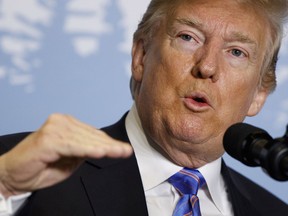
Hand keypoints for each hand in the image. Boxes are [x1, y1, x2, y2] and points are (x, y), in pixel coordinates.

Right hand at [0, 114, 132, 197]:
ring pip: (86, 140)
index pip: (93, 133)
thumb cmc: (41, 167)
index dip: (109, 142)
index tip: (124, 149)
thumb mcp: (69, 160)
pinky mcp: (47, 139)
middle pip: (92, 135)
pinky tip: (101, 152)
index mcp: (66, 124)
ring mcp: (54, 128)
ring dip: (105, 147)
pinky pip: (73, 146)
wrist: (12, 175)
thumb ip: (84, 151)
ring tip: (120, 152)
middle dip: (111, 145)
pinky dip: (88, 149)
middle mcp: (61, 122)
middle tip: (127, 151)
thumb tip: (102, 147)